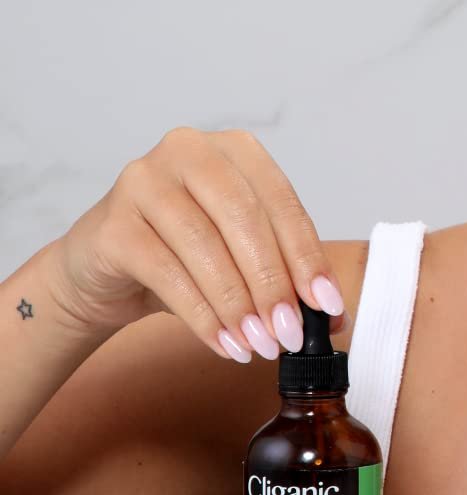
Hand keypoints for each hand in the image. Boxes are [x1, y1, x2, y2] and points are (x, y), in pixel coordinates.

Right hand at [47, 127, 345, 361]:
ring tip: (258, 344)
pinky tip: (222, 342)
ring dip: (238, 304)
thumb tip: (334, 317)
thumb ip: (287, 278)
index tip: (328, 304)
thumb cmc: (184, 254)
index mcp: (235, 150)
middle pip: (244, 219)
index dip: (307, 255)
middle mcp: (189, 151)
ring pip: (204, 246)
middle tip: (289, 333)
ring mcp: (143, 181)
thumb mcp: (241, 257)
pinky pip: (165, 272)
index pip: (282, 202)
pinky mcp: (110, 224)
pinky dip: (200, 314)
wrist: (104, 268)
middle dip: (273, 282)